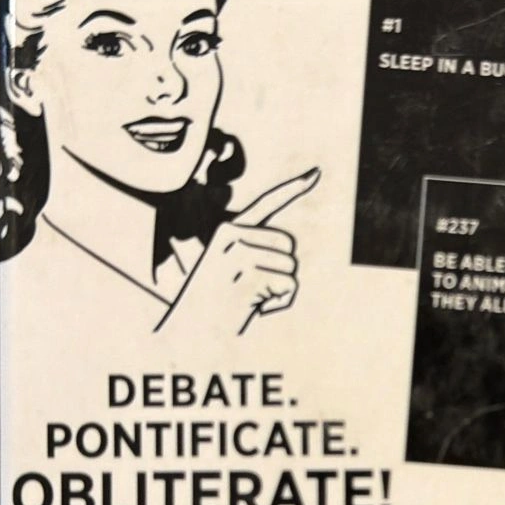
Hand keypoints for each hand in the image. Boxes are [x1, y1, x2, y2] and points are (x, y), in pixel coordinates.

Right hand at [158, 168, 319, 336]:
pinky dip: (277, 303)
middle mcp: (232, 237)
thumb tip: (287, 255)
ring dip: (278, 290)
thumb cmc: (211, 305)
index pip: (265, 204)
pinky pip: (288, 286)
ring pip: (291, 267)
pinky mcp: (249, 276)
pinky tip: (252, 308)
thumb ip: (255, 255)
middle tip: (250, 290)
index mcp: (227, 231)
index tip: (317, 172)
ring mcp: (239, 255)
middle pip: (289, 246)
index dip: (294, 188)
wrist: (188, 332)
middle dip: (281, 271)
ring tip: (248, 299)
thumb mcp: (227, 271)